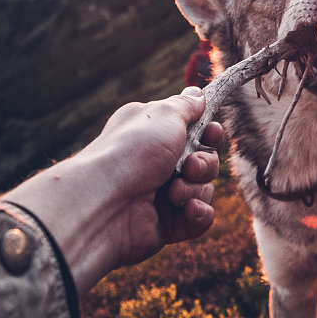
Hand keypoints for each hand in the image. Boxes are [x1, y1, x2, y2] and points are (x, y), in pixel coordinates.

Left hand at [5, 91, 223, 296]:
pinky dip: (198, 213)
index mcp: (153, 134)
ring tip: (174, 193)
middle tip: (189, 166)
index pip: (194, 132)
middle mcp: (156, 163)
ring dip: (196, 188)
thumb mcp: (164, 115)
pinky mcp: (166, 224)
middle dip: (204, 162)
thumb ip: (186, 105)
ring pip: (204, 189)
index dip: (209, 133)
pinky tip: (187, 209)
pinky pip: (199, 218)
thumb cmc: (133, 151)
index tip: (211, 132)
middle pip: (204, 161)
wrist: (104, 203)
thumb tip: (198, 93)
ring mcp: (161, 195)